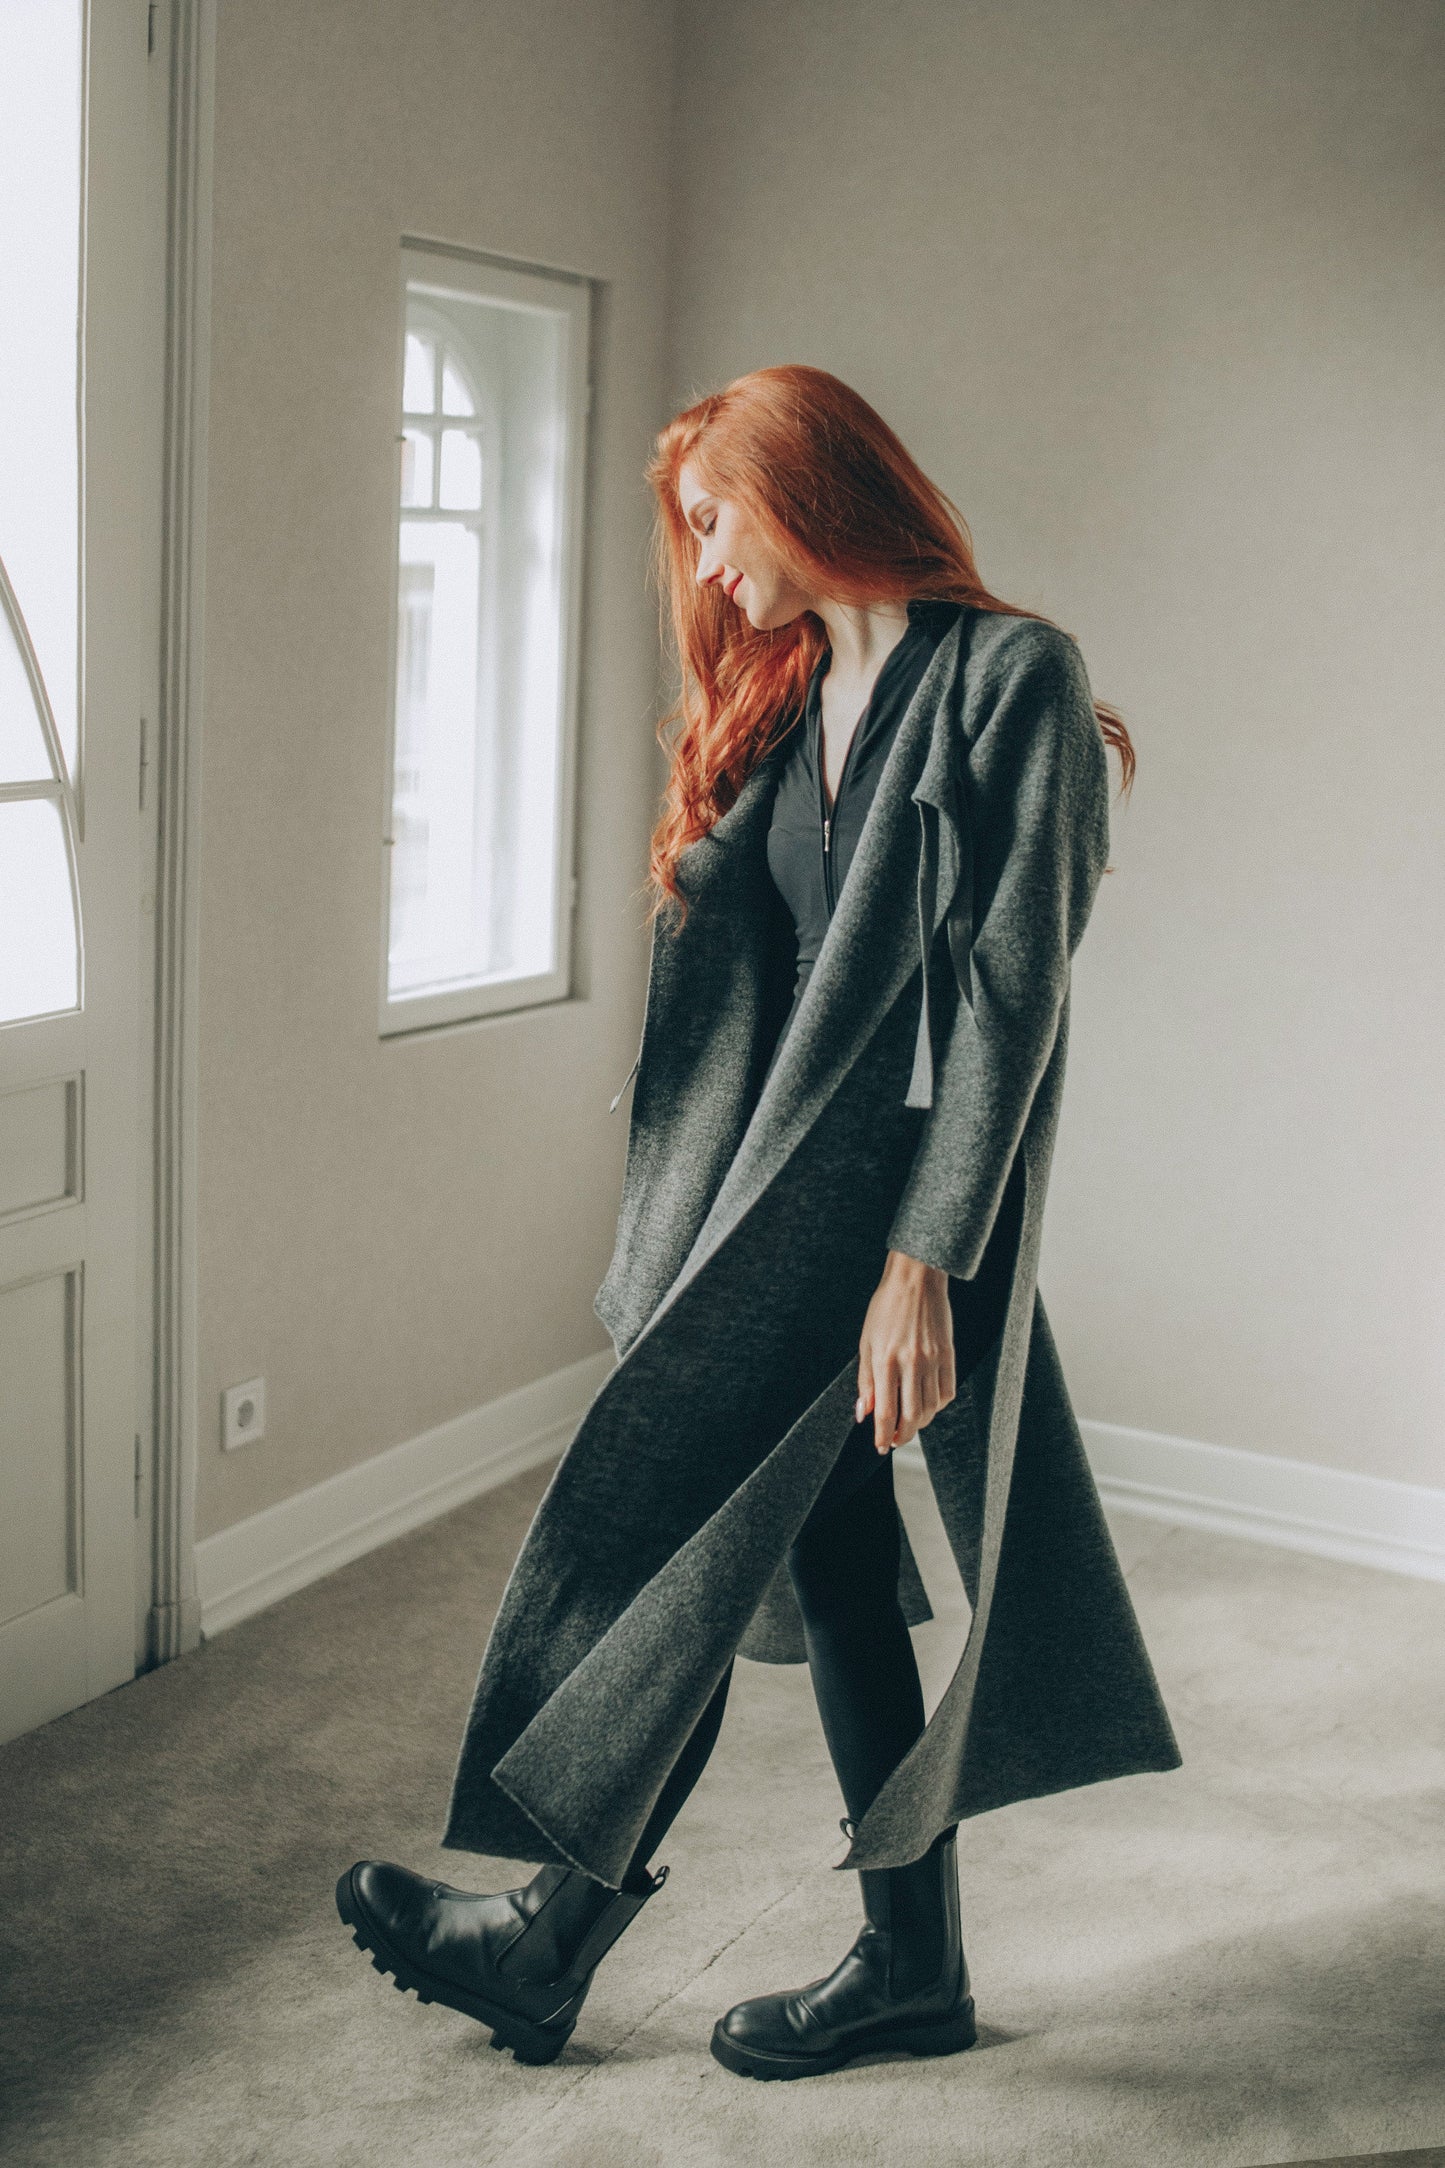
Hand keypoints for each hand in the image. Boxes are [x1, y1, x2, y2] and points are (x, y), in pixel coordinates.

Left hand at [855, 1250, 956, 1451]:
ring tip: (909, 1422)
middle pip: (912, 1416)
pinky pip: (947, 1392)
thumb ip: (865, 1381)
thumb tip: (864, 1414)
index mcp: (885, 1361)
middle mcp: (911, 1363)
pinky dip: (937, 1405)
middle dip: (903, 1435)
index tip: (880, 1447)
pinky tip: (927, 1403)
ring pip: (931, 1408)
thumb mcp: (866, 1343)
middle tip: (895, 1440)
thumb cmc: (885, 1309)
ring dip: (920, 1422)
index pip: (886, 1411)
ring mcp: (933, 1360)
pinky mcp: (949, 1355)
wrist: (916, 1280)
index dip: (882, 1435)